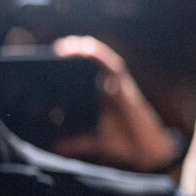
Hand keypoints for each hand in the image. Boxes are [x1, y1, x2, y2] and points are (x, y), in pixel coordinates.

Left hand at [50, 35, 179, 171]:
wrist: (144, 150)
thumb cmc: (124, 141)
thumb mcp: (96, 141)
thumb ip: (77, 143)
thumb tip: (56, 147)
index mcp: (104, 94)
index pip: (88, 71)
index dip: (73, 62)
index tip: (51, 58)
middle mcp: (111, 85)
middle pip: (94, 61)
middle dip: (77, 51)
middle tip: (56, 49)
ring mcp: (118, 84)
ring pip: (103, 58)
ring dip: (86, 48)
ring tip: (67, 45)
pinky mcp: (125, 86)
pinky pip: (112, 64)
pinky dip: (99, 54)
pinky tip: (86, 48)